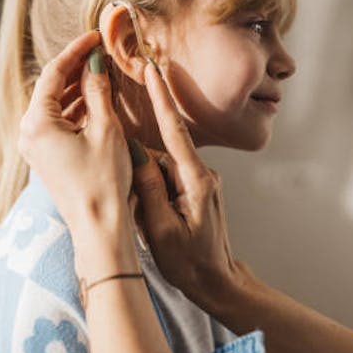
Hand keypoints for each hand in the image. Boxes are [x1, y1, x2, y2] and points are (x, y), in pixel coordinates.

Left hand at [18, 30, 138, 279]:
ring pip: (55, 106)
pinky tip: (97, 102)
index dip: (76, 51)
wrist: (99, 227)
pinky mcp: (45, 158)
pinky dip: (76, 110)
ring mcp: (35, 147)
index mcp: (36, 123)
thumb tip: (95, 61)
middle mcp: (28, 133)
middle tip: (101, 53)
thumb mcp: (106, 128)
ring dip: (78, 89)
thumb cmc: (104, 181)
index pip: (53, 73)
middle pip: (51, 88)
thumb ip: (98, 90)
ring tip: (103, 74)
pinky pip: (58, 123)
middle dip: (76, 69)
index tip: (95, 36)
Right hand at [132, 64, 250, 309]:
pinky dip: (154, 194)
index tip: (153, 69)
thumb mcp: (161, 230)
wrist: (218, 283)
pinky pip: (167, 180)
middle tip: (139, 209)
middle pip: (160, 154)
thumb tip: (134, 151)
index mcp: (195, 180)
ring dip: (146, 189)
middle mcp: (201, 174)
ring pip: (160, 169)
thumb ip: (147, 187)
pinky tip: (154, 221)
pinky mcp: (196, 190)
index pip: (174, 130)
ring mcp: (200, 181)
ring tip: (151, 227)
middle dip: (140, 169)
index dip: (162, 97)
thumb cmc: (189, 262)